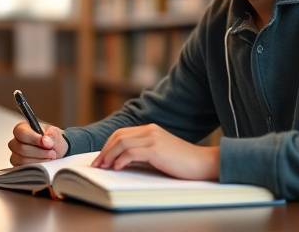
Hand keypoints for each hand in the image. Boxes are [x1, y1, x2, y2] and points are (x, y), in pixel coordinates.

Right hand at [8, 121, 67, 165]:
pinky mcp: (17, 167)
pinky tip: (45, 163)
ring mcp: (15, 155)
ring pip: (22, 160)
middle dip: (40, 152)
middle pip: (21, 148)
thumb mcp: (55, 134)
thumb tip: (44, 140)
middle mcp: (16, 142)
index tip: (46, 143)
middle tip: (52, 152)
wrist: (55, 151)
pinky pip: (24, 169)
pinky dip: (37, 167)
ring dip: (40, 160)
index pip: (21, 132)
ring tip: (50, 157)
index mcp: (23, 128)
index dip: (33, 138)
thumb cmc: (52, 140)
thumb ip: (51, 136)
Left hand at [91, 123, 219, 180]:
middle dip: (104, 150)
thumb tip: (121, 161)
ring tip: (103, 167)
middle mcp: (150, 130)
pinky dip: (120, 160)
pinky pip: (131, 152)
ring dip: (109, 156)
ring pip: (122, 142)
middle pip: (118, 136)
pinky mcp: (156, 148)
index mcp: (151, 129)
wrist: (201, 162)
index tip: (100, 159)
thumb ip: (143, 153)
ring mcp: (153, 137)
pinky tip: (117, 168)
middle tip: (97, 164)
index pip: (122, 133)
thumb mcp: (159, 154)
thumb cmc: (181, 162)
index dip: (108, 146)